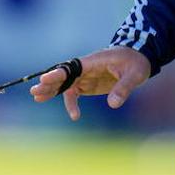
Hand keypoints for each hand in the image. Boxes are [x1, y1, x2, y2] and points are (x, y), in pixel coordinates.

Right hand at [28, 46, 149, 120]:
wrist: (139, 58)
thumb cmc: (136, 62)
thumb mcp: (135, 74)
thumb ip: (124, 87)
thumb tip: (113, 105)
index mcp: (94, 61)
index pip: (73, 66)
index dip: (59, 73)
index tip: (45, 78)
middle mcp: (86, 68)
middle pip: (64, 75)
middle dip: (49, 83)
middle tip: (35, 91)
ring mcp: (86, 76)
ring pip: (65, 84)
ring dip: (52, 91)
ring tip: (37, 98)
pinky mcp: (89, 84)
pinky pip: (75, 93)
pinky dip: (70, 102)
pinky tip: (72, 115)